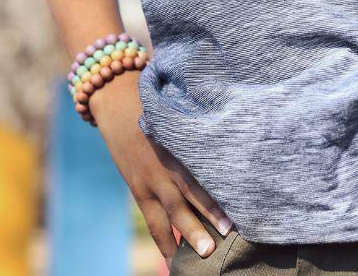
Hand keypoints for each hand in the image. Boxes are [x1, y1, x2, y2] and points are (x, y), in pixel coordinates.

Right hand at [87, 71, 234, 263]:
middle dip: (210, 213)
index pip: (205, 166)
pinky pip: (153, 220)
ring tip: (206, 253)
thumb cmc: (157, 103)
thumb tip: (231, 140)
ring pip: (173, 211)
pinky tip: (174, 257)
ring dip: (189, 233)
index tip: (242, 202)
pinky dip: (164, 239)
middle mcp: (168, 160)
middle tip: (229, 233)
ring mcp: (151, 177)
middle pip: (192, 191)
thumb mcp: (178, 112)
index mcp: (181, 139)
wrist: (116, 100)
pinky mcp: (137, 188)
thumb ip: (200, 129)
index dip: (221, 185)